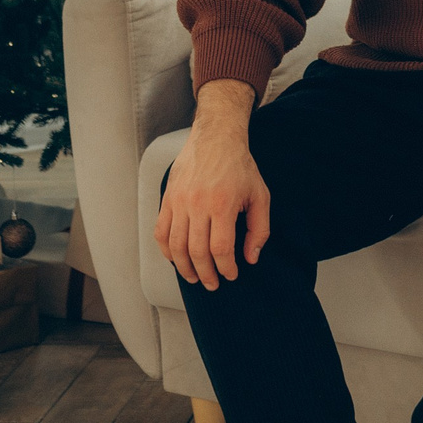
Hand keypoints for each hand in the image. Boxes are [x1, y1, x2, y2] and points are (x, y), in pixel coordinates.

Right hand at [154, 80, 269, 290]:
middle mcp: (197, 203)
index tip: (231, 275)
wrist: (215, 137)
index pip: (220, 248)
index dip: (225, 268)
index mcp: (222, 203)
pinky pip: (161, 231)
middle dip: (206, 274)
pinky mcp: (168, 198)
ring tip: (194, 278)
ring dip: (184, 267)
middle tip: (213, 284)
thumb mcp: (260, 196)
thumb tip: (250, 258)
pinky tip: (176, 259)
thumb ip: (259, 230)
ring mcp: (179, 201)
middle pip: (196, 251)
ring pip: (176, 245)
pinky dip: (167, 250)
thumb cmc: (240, 167)